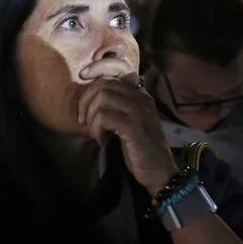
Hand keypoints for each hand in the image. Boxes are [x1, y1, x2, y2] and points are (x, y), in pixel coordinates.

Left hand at [78, 59, 177, 195]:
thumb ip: (116, 107)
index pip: (115, 71)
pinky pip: (105, 117)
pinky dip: (96, 129)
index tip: (83, 85)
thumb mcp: (128, 123)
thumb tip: (91, 96)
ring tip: (95, 132)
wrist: (160, 172)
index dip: (95, 73)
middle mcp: (142, 98)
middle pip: (104, 84)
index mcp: (140, 95)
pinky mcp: (135, 127)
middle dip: (86, 101)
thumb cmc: (140, 149)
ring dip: (91, 117)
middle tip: (84, 120)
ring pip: (103, 97)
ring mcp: (140, 111)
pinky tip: (102, 141)